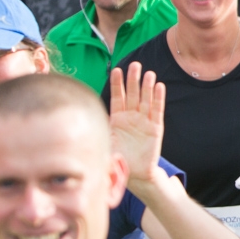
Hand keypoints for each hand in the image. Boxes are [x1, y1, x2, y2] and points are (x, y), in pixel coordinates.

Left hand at [109, 62, 165, 186]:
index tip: (117, 70)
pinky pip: (157, 110)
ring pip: (145, 100)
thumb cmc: (118, 158)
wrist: (135, 174)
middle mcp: (131, 117)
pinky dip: (158, 99)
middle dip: (133, 80)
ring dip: (147, 86)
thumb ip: (98, 130)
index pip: (118, 97)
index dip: (117, 84)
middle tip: (135, 65)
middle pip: (132, 94)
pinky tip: (159, 87)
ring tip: (148, 73)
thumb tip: (80, 121)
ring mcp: (144, 121)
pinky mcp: (155, 128)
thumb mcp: (104, 142)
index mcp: (118, 119)